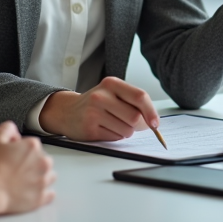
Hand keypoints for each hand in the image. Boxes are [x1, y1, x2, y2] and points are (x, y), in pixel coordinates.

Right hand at [0, 121, 55, 214]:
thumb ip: (6, 129)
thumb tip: (12, 129)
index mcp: (33, 146)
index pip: (33, 145)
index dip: (21, 150)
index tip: (13, 157)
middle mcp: (42, 162)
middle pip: (43, 160)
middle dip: (33, 163)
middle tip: (17, 170)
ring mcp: (43, 181)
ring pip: (49, 176)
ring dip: (40, 177)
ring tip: (25, 181)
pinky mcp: (40, 198)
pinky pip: (49, 194)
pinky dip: (43, 193)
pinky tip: (32, 192)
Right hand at [38, 77, 159, 140]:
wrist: (67, 112)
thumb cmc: (97, 103)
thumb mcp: (113, 94)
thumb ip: (132, 102)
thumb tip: (153, 121)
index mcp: (111, 83)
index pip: (139, 96)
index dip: (151, 112)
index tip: (155, 124)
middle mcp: (101, 95)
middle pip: (135, 117)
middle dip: (137, 125)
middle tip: (130, 124)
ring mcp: (94, 112)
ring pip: (126, 130)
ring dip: (125, 132)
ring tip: (113, 124)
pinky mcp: (89, 128)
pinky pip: (114, 138)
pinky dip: (114, 137)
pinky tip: (104, 129)